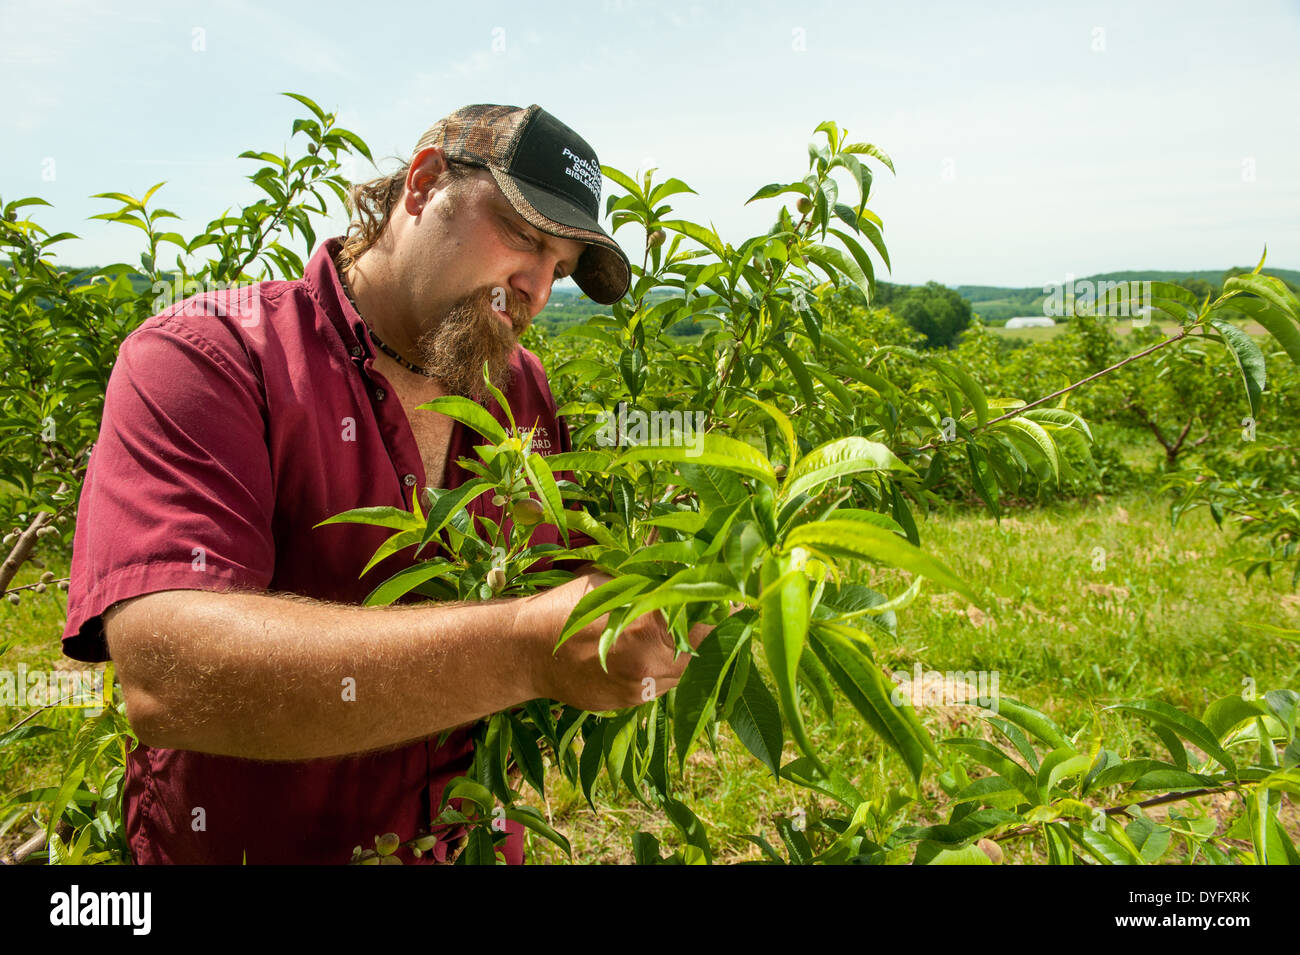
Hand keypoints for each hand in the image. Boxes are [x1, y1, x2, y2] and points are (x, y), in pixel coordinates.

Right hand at [515, 570, 710, 711]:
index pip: (707, 625)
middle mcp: (648, 663)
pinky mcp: (628, 704)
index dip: (724, 613)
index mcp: (647, 627)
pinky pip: (659, 686)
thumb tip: (692, 565)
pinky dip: (661, 669)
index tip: (734, 602)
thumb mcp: (610, 582)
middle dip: (705, 634)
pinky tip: (645, 652)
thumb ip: (651, 581)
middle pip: (701, 653)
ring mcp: (638, 689)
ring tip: (674, 634)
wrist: (524, 651)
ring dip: (685, 655)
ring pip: (683, 674)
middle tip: (712, 615)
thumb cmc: (567, 607)